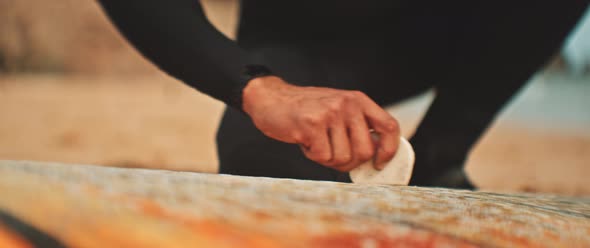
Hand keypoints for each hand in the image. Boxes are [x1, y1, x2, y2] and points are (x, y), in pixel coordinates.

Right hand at [242, 76, 399, 171]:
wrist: (271, 99)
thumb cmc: (305, 110)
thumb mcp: (338, 110)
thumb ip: (357, 128)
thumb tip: (375, 158)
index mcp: (358, 100)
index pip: (389, 126)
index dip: (389, 150)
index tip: (379, 164)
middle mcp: (348, 104)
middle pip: (365, 150)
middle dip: (349, 161)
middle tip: (332, 153)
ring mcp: (330, 113)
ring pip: (343, 157)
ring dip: (327, 158)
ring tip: (315, 141)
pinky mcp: (312, 124)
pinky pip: (323, 157)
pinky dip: (312, 155)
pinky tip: (305, 141)